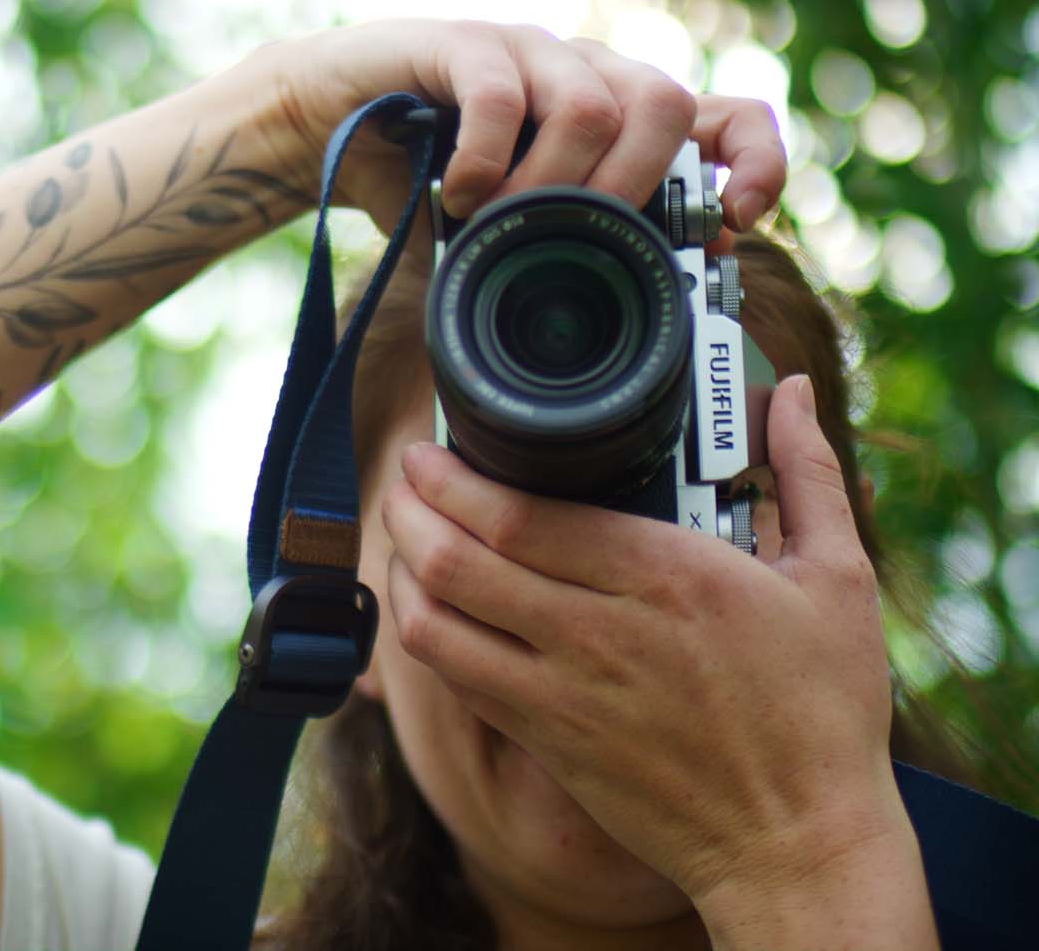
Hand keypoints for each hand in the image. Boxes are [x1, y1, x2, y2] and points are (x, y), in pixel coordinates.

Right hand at [248, 19, 784, 253]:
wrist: (320, 131)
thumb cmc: (417, 183)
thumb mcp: (504, 235)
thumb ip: (562, 255)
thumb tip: (633, 320)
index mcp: (611, 115)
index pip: (725, 113)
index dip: (754, 160)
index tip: (736, 221)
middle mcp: (581, 71)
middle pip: (664, 103)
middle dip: (631, 189)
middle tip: (573, 240)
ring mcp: (525, 51)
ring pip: (591, 104)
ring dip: (550, 184)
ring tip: (497, 223)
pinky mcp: (458, 42)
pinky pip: (499, 93)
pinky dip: (485, 159)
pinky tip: (456, 198)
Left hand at [379, 376, 933, 942]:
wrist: (798, 846)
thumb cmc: (823, 714)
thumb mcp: (839, 580)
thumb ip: (809, 474)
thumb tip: (794, 390)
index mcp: (667, 576)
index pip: (519, 515)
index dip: (452, 476)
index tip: (431, 448)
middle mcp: (600, 632)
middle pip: (457, 560)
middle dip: (408, 509)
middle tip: (401, 478)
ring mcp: (562, 693)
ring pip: (436, 622)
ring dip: (399, 570)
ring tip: (400, 535)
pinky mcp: (546, 740)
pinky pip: (455, 677)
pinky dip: (422, 633)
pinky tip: (426, 604)